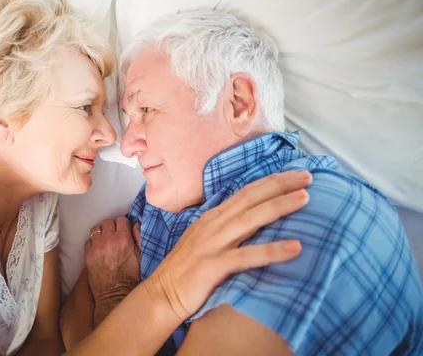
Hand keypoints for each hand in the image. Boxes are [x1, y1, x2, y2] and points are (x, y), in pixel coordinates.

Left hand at [84, 217, 141, 322]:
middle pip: (107, 222)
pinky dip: (93, 242)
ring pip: (96, 228)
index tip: (124, 230)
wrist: (114, 294)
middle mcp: (109, 240)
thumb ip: (139, 237)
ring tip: (105, 240)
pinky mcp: (88, 254)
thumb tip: (135, 224)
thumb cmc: (131, 277)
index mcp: (124, 239)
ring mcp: (96, 246)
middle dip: (112, 227)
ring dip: (101, 232)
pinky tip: (99, 249)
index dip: (124, 225)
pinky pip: (88, 240)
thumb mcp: (141, 257)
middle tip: (115, 235)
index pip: (121, 220)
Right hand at [146, 170, 311, 321]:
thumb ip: (225, 228)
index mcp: (212, 217)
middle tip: (308, 176)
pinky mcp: (214, 266)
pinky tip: (295, 247)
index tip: (295, 175)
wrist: (161, 294)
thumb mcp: (204, 240)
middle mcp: (213, 224)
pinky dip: (272, 250)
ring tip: (306, 199)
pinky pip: (248, 256)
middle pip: (250, 198)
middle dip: (280, 185)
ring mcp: (213, 244)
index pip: (245, 192)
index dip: (271, 182)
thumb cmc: (186, 270)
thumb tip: (251, 220)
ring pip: (251, 219)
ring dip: (279, 207)